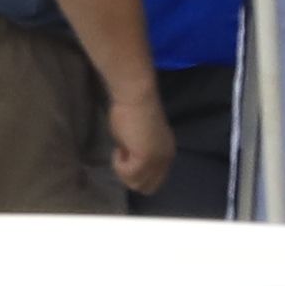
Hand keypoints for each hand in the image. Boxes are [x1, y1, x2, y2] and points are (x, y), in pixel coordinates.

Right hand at [105, 79, 176, 194]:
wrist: (136, 97)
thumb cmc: (132, 111)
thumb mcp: (136, 139)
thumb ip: (136, 154)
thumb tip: (128, 163)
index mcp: (166, 154)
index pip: (154, 181)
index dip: (136, 174)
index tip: (126, 156)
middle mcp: (166, 160)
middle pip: (147, 188)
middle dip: (130, 177)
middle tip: (122, 157)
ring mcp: (157, 160)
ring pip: (137, 184)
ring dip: (123, 171)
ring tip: (120, 151)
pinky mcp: (146, 159)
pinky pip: (128, 174)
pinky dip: (119, 166)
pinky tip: (118, 150)